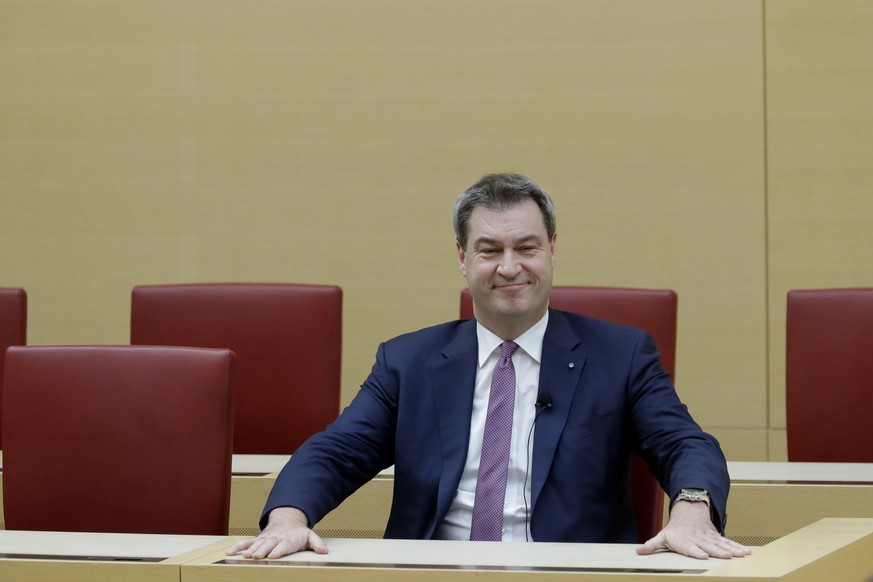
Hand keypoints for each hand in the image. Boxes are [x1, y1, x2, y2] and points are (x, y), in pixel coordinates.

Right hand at [225, 507, 328, 558]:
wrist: (287, 520)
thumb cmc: (298, 533)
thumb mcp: (310, 536)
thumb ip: (316, 543)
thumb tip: (324, 551)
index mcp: (288, 539)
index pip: (283, 545)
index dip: (278, 550)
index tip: (273, 555)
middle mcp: (274, 539)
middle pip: (267, 545)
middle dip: (261, 551)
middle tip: (255, 557)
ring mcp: (264, 539)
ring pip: (256, 544)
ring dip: (249, 550)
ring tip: (244, 556)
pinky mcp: (257, 540)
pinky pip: (245, 543)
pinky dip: (237, 547)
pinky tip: (229, 553)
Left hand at [636, 500, 751, 559]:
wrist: (688, 513)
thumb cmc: (675, 529)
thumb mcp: (662, 536)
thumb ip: (652, 545)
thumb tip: (638, 551)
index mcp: (685, 541)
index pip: (691, 547)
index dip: (696, 551)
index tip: (703, 555)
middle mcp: (699, 539)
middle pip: (710, 546)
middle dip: (719, 552)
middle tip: (728, 557)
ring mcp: (709, 538)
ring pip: (722, 545)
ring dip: (733, 550)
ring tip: (742, 555)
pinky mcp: (717, 538)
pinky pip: (729, 543)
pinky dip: (738, 547)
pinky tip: (746, 552)